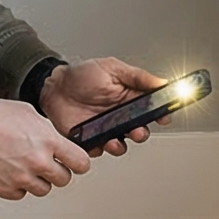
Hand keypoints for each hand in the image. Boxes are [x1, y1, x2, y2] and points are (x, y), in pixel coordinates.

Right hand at [0, 90, 94, 201]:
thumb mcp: (26, 112)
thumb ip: (45, 129)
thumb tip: (54, 139)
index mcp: (47, 140)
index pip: (80, 162)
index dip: (77, 163)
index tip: (74, 163)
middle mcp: (37, 161)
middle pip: (64, 179)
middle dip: (56, 171)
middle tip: (45, 164)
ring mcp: (21, 178)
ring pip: (43, 190)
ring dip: (36, 180)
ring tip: (22, 165)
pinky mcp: (4, 189)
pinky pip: (20, 195)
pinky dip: (16, 186)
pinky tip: (8, 171)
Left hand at [40, 58, 169, 157]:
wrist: (54, 86)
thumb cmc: (81, 75)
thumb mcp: (112, 68)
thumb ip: (138, 76)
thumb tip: (162, 82)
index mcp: (129, 99)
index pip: (152, 110)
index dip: (161, 115)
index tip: (164, 116)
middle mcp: (120, 117)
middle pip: (139, 131)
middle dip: (141, 133)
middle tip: (137, 130)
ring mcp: (106, 129)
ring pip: (121, 145)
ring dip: (120, 145)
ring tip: (113, 140)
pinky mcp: (90, 139)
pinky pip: (98, 150)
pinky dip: (97, 149)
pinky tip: (94, 141)